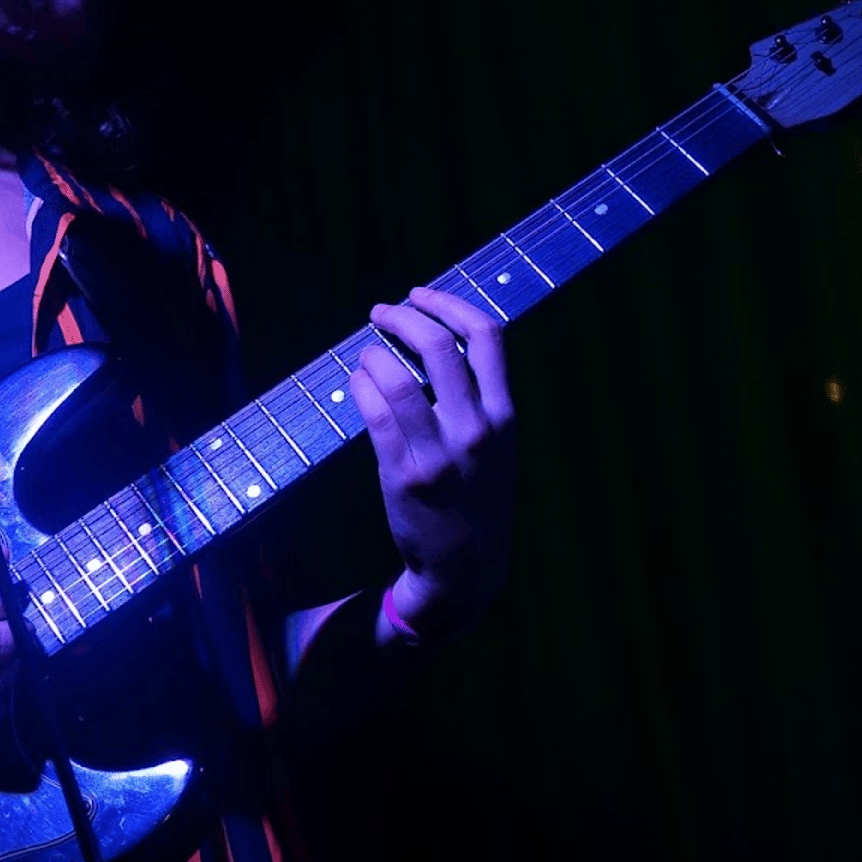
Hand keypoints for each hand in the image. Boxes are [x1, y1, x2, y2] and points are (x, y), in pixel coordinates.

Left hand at [350, 286, 516, 637]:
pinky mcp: (404, 475)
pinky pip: (375, 415)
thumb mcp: (497, 445)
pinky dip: (360, 387)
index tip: (421, 293)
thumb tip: (433, 338)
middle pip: (439, 346)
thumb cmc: (476, 497)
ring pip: (399, 378)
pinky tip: (356, 382)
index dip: (450, 303)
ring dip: (373, 353)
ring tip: (365, 353)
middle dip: (403, 316)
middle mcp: (477, 430)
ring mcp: (440, 453)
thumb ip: (478, 397)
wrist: (466, 567)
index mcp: (505, 416)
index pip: (488, 336)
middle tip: (380, 312)